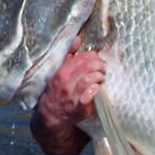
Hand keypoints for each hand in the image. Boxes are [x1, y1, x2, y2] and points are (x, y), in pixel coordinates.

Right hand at [31, 39, 103, 154]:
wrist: (51, 114)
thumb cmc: (57, 89)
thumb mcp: (58, 70)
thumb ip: (68, 55)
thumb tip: (77, 39)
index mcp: (61, 72)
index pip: (80, 58)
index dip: (92, 56)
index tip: (97, 57)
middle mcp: (65, 83)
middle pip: (87, 67)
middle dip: (99, 64)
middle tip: (103, 66)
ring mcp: (72, 95)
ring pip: (89, 79)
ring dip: (99, 75)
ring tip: (102, 76)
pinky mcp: (79, 107)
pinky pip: (89, 95)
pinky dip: (95, 88)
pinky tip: (98, 87)